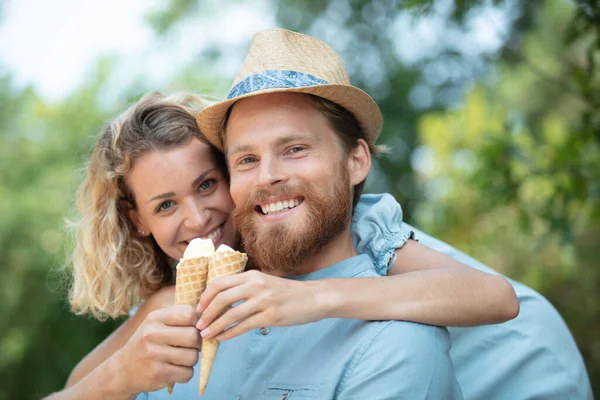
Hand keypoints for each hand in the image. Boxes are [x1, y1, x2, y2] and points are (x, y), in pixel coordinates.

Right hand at [112, 305, 200, 394]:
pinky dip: (185, 374)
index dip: (198, 323)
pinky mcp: (158, 374)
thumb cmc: (148, 342)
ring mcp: (154, 355)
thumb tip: (209, 315)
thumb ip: (180, 316)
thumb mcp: (157, 323)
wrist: (123, 369)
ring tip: (179, 359)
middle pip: (194, 336)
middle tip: (189, 347)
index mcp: (155, 317)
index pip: (189, 314)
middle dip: (197, 344)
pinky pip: (187, 373)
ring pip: (193, 357)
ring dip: (191, 360)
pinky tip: (174, 370)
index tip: (194, 329)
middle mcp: (152, 334)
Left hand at [195, 270, 326, 340]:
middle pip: (221, 298)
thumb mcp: (265, 282)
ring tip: (206, 335)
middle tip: (198, 324)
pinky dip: (229, 333)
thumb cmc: (287, 292)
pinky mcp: (271, 316)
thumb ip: (245, 287)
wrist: (314, 298)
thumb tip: (221, 299)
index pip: (219, 283)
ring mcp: (263, 301)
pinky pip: (243, 326)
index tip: (198, 308)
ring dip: (214, 326)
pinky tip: (222, 339)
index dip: (205, 296)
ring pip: (230, 314)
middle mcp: (256, 285)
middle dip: (205, 313)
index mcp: (252, 275)